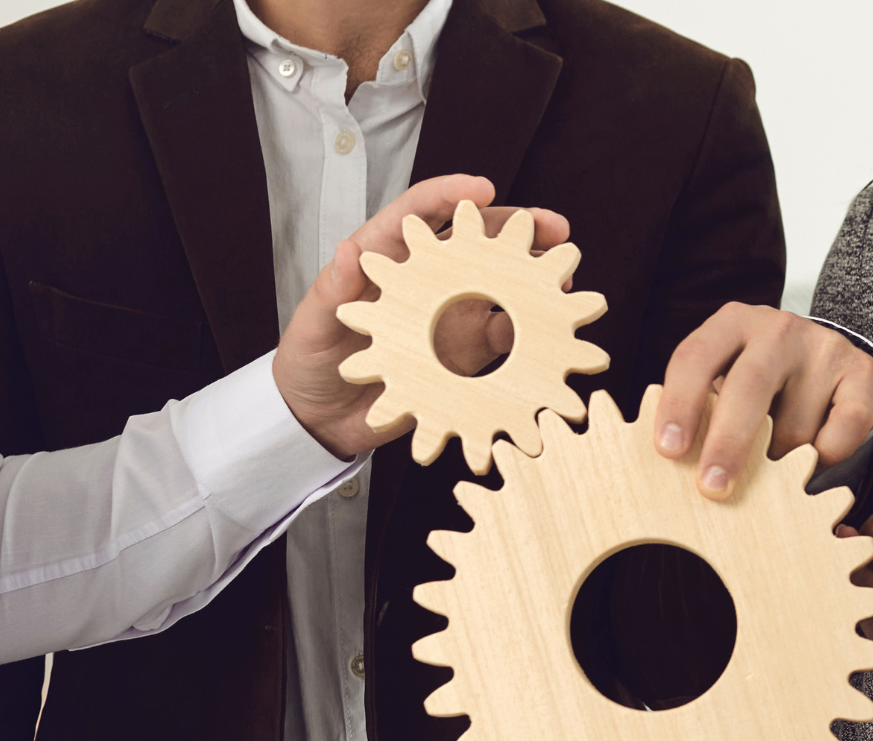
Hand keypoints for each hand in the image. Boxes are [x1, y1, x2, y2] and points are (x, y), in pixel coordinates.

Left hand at [272, 174, 569, 457]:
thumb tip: (349, 253)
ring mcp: (449, 314)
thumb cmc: (309, 361)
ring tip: (562, 277)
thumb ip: (332, 292)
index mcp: (386, 260)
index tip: (483, 190)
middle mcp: (425, 280)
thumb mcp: (311, 325)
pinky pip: (504, 337)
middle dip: (516, 228)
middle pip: (475, 241)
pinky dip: (529, 330)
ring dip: (533, 276)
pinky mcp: (464, 352)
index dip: (450, 196)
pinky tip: (549, 327)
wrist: (322, 418)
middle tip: (552, 227)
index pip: (419, 214)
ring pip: (500, 283)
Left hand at [653, 303, 872, 497]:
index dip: (679, 404)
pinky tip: (817, 456)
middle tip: (713, 487)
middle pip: (748, 386)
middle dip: (728, 442)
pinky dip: (828, 456)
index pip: (695, 359)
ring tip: (776, 461)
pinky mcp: (862, 372)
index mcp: (731, 324)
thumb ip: (703, 410)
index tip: (669, 450)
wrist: (826, 363)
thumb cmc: (760, 385)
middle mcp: (777, 329)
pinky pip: (842, 431)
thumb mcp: (724, 381)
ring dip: (782, 460)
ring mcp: (823, 347)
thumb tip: (677, 465)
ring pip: (796, 425)